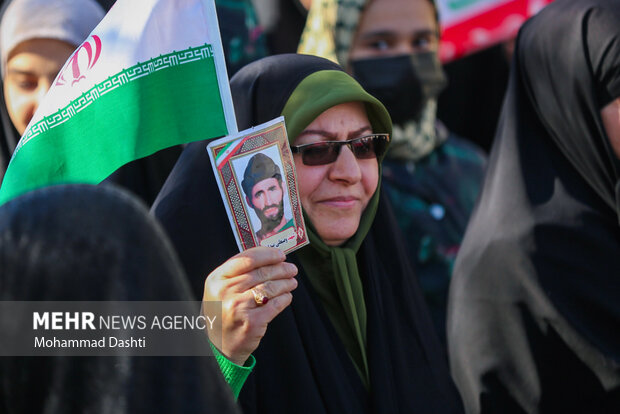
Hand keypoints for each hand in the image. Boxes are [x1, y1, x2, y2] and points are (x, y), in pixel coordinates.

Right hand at [203, 247, 297, 364]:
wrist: (218, 347)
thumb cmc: (223, 313)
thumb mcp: (221, 289)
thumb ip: (240, 272)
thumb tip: (270, 256)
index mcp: (217, 279)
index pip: (247, 259)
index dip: (267, 254)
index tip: (280, 254)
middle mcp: (225, 292)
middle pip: (261, 272)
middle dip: (281, 269)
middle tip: (292, 269)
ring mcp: (238, 307)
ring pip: (270, 287)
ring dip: (286, 283)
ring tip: (292, 282)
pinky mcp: (252, 322)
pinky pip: (275, 304)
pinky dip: (285, 298)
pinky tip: (287, 296)